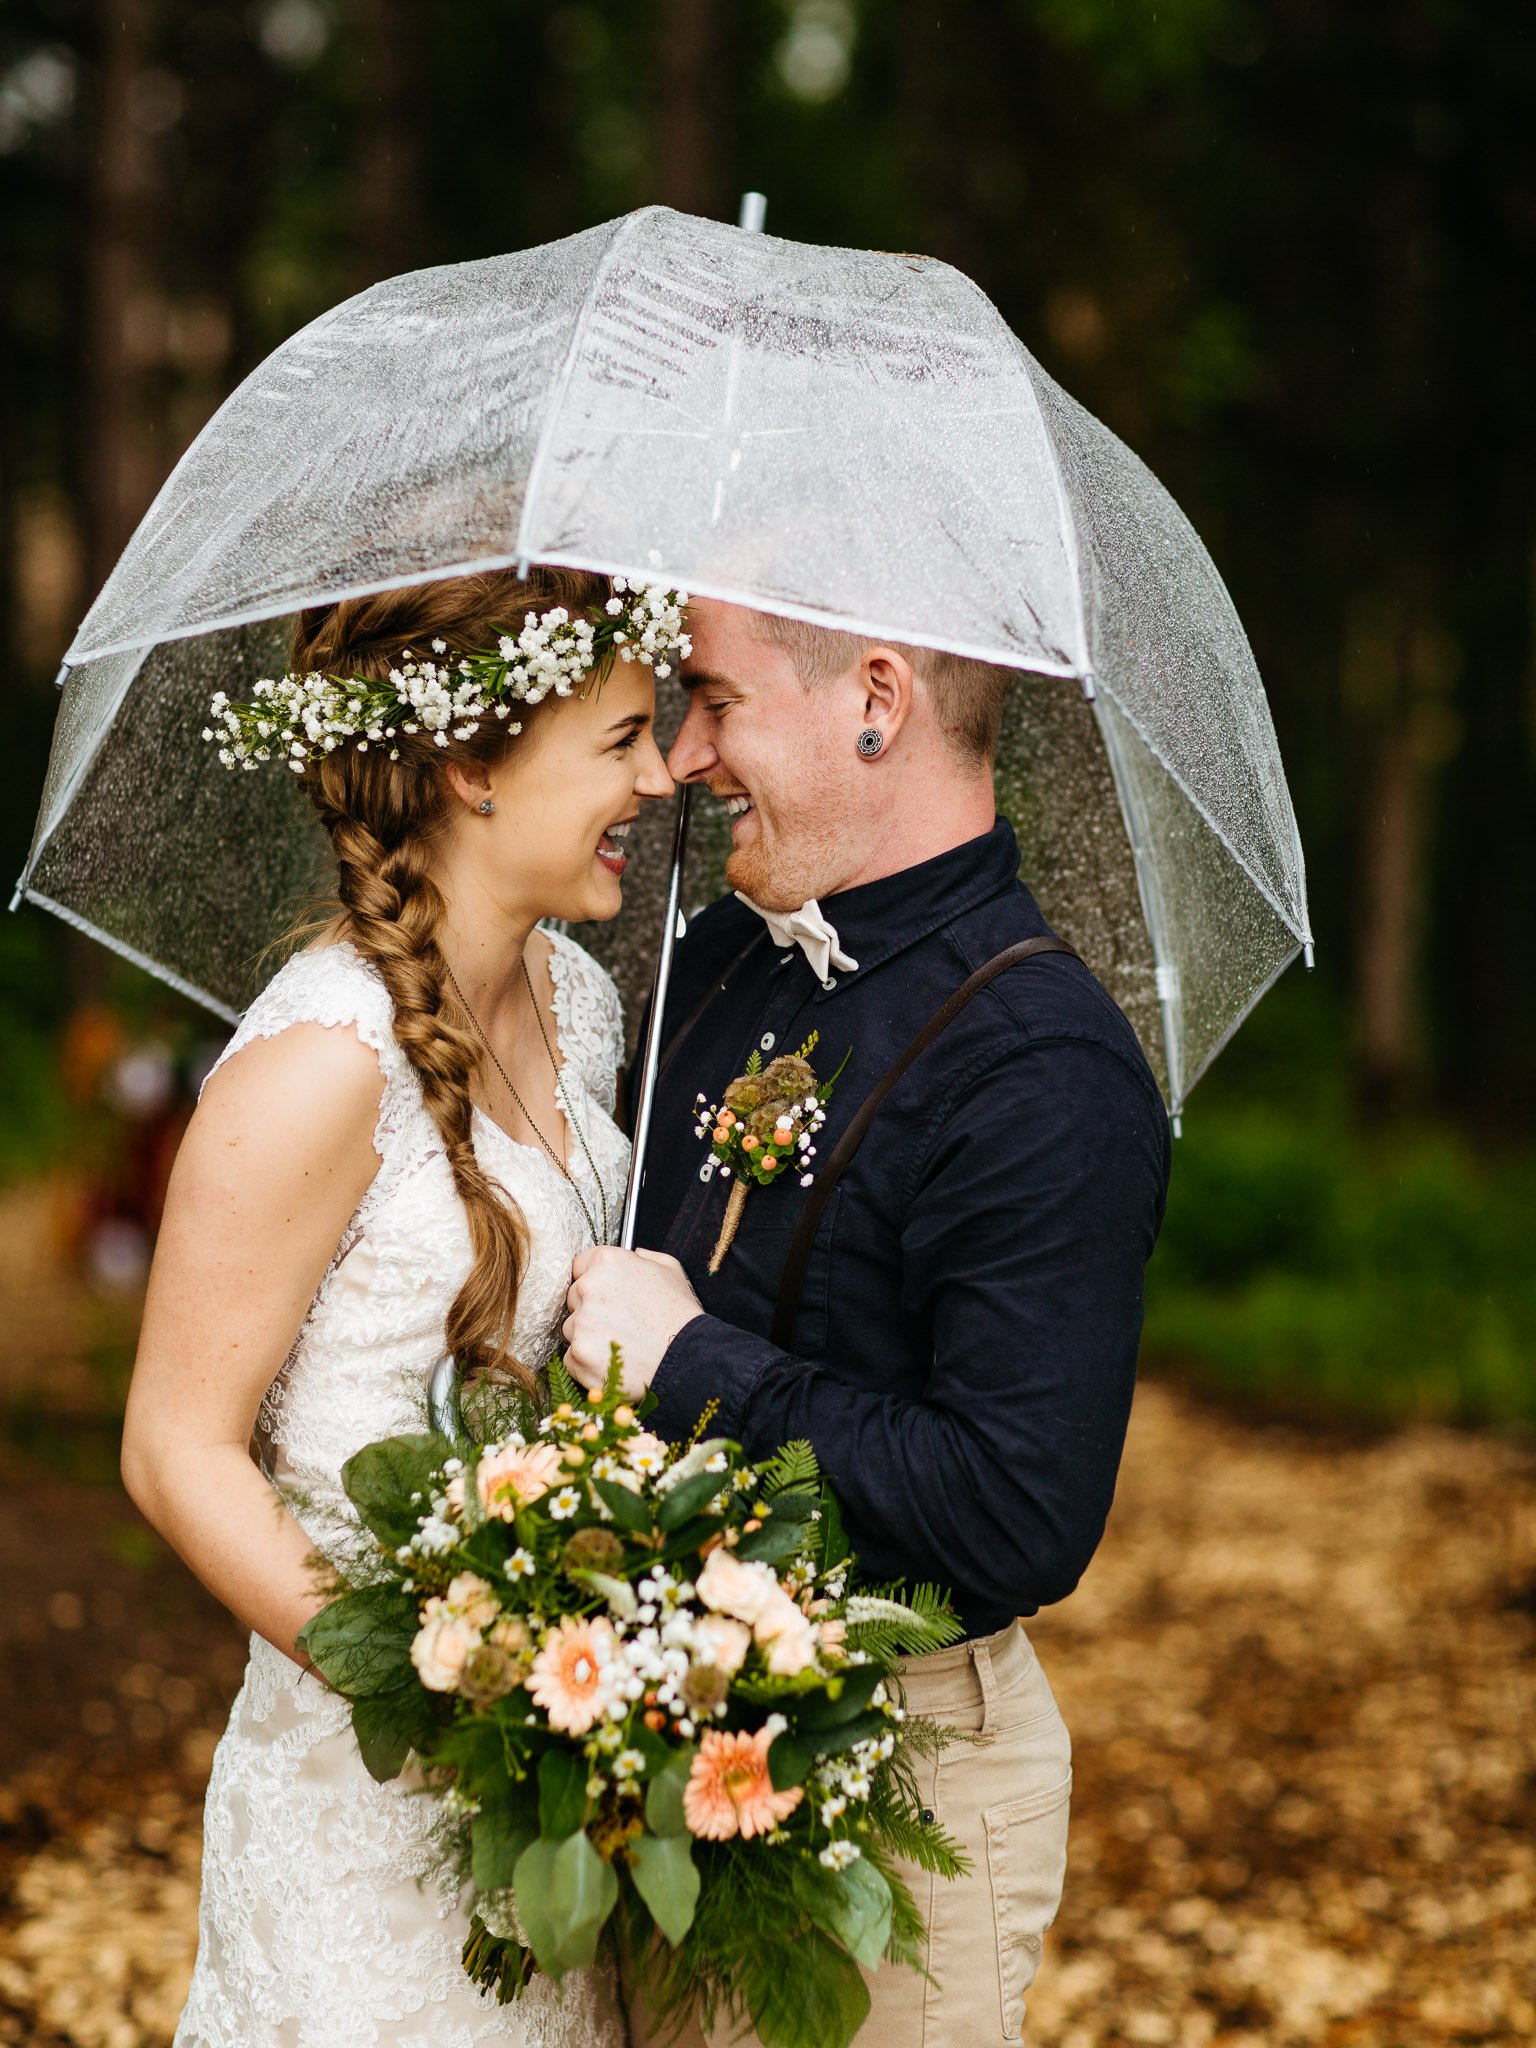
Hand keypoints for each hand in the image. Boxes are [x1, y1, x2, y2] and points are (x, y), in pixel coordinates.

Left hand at [562, 1247, 703, 1397]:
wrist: (688, 1358)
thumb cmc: (681, 1315)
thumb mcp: (670, 1269)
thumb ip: (644, 1256)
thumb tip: (634, 1253)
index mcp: (606, 1262)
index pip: (579, 1265)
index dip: (592, 1279)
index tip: (604, 1293)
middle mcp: (587, 1288)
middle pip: (573, 1298)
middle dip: (590, 1309)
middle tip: (620, 1322)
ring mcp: (580, 1324)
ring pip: (572, 1329)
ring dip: (589, 1336)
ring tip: (622, 1344)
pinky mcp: (578, 1356)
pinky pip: (572, 1357)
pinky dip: (588, 1362)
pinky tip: (614, 1362)